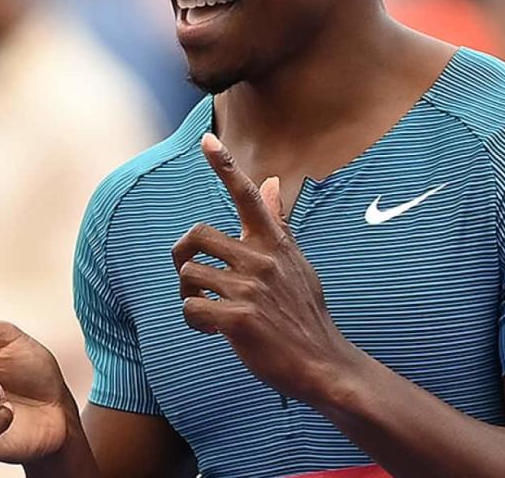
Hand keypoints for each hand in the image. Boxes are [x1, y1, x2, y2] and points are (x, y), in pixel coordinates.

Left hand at [172, 133, 359, 404]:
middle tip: (190, 275)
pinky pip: (191, 308)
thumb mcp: (296, 261)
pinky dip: (194, 321)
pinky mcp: (240, 319)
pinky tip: (211, 331)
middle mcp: (262, 259)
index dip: (225, 166)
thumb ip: (277, 222)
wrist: (322, 363)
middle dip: (182, 255)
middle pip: (197, 235)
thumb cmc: (304, 311)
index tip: (206, 141)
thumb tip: (270, 181)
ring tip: (206, 310)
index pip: (247, 196)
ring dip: (189, 294)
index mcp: (275, 243)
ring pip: (190, 275)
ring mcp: (251, 288)